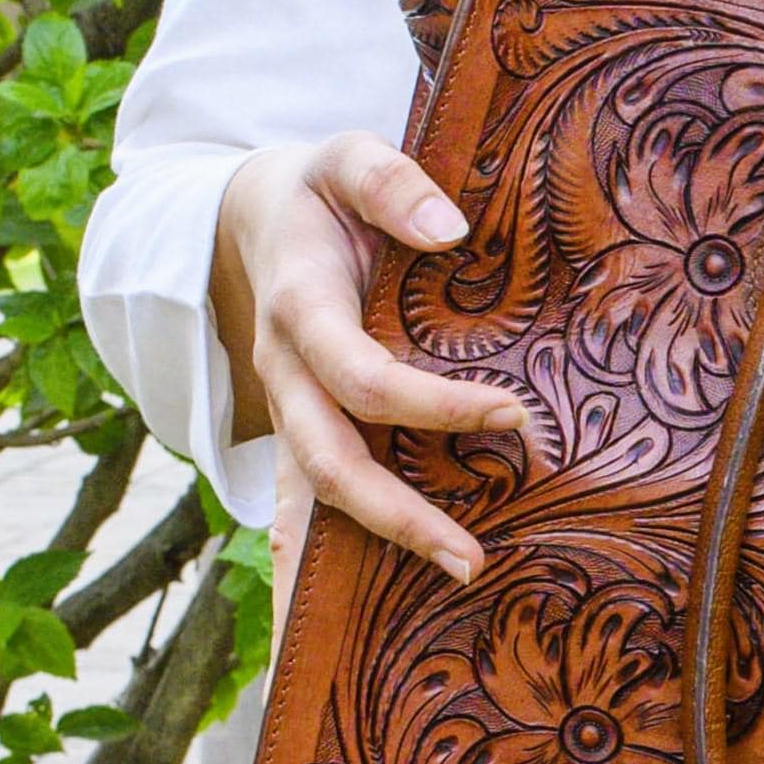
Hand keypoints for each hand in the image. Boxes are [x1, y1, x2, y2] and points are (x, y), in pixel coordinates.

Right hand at [212, 131, 524, 582]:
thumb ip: (390, 181)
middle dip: (398, 515)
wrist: (250, 216)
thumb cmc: (318, 190)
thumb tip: (450, 228)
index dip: (433, 403)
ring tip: (451, 580)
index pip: (362, 376)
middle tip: (472, 558)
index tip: (513, 413)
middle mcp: (285, 373)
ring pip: (314, 495)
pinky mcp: (297, 431)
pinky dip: (316, 561)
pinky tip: (355, 608)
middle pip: (330, 462)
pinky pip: (303, 503)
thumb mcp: (345, 156)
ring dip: (374, 545)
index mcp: (301, 308)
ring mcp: (287, 410)